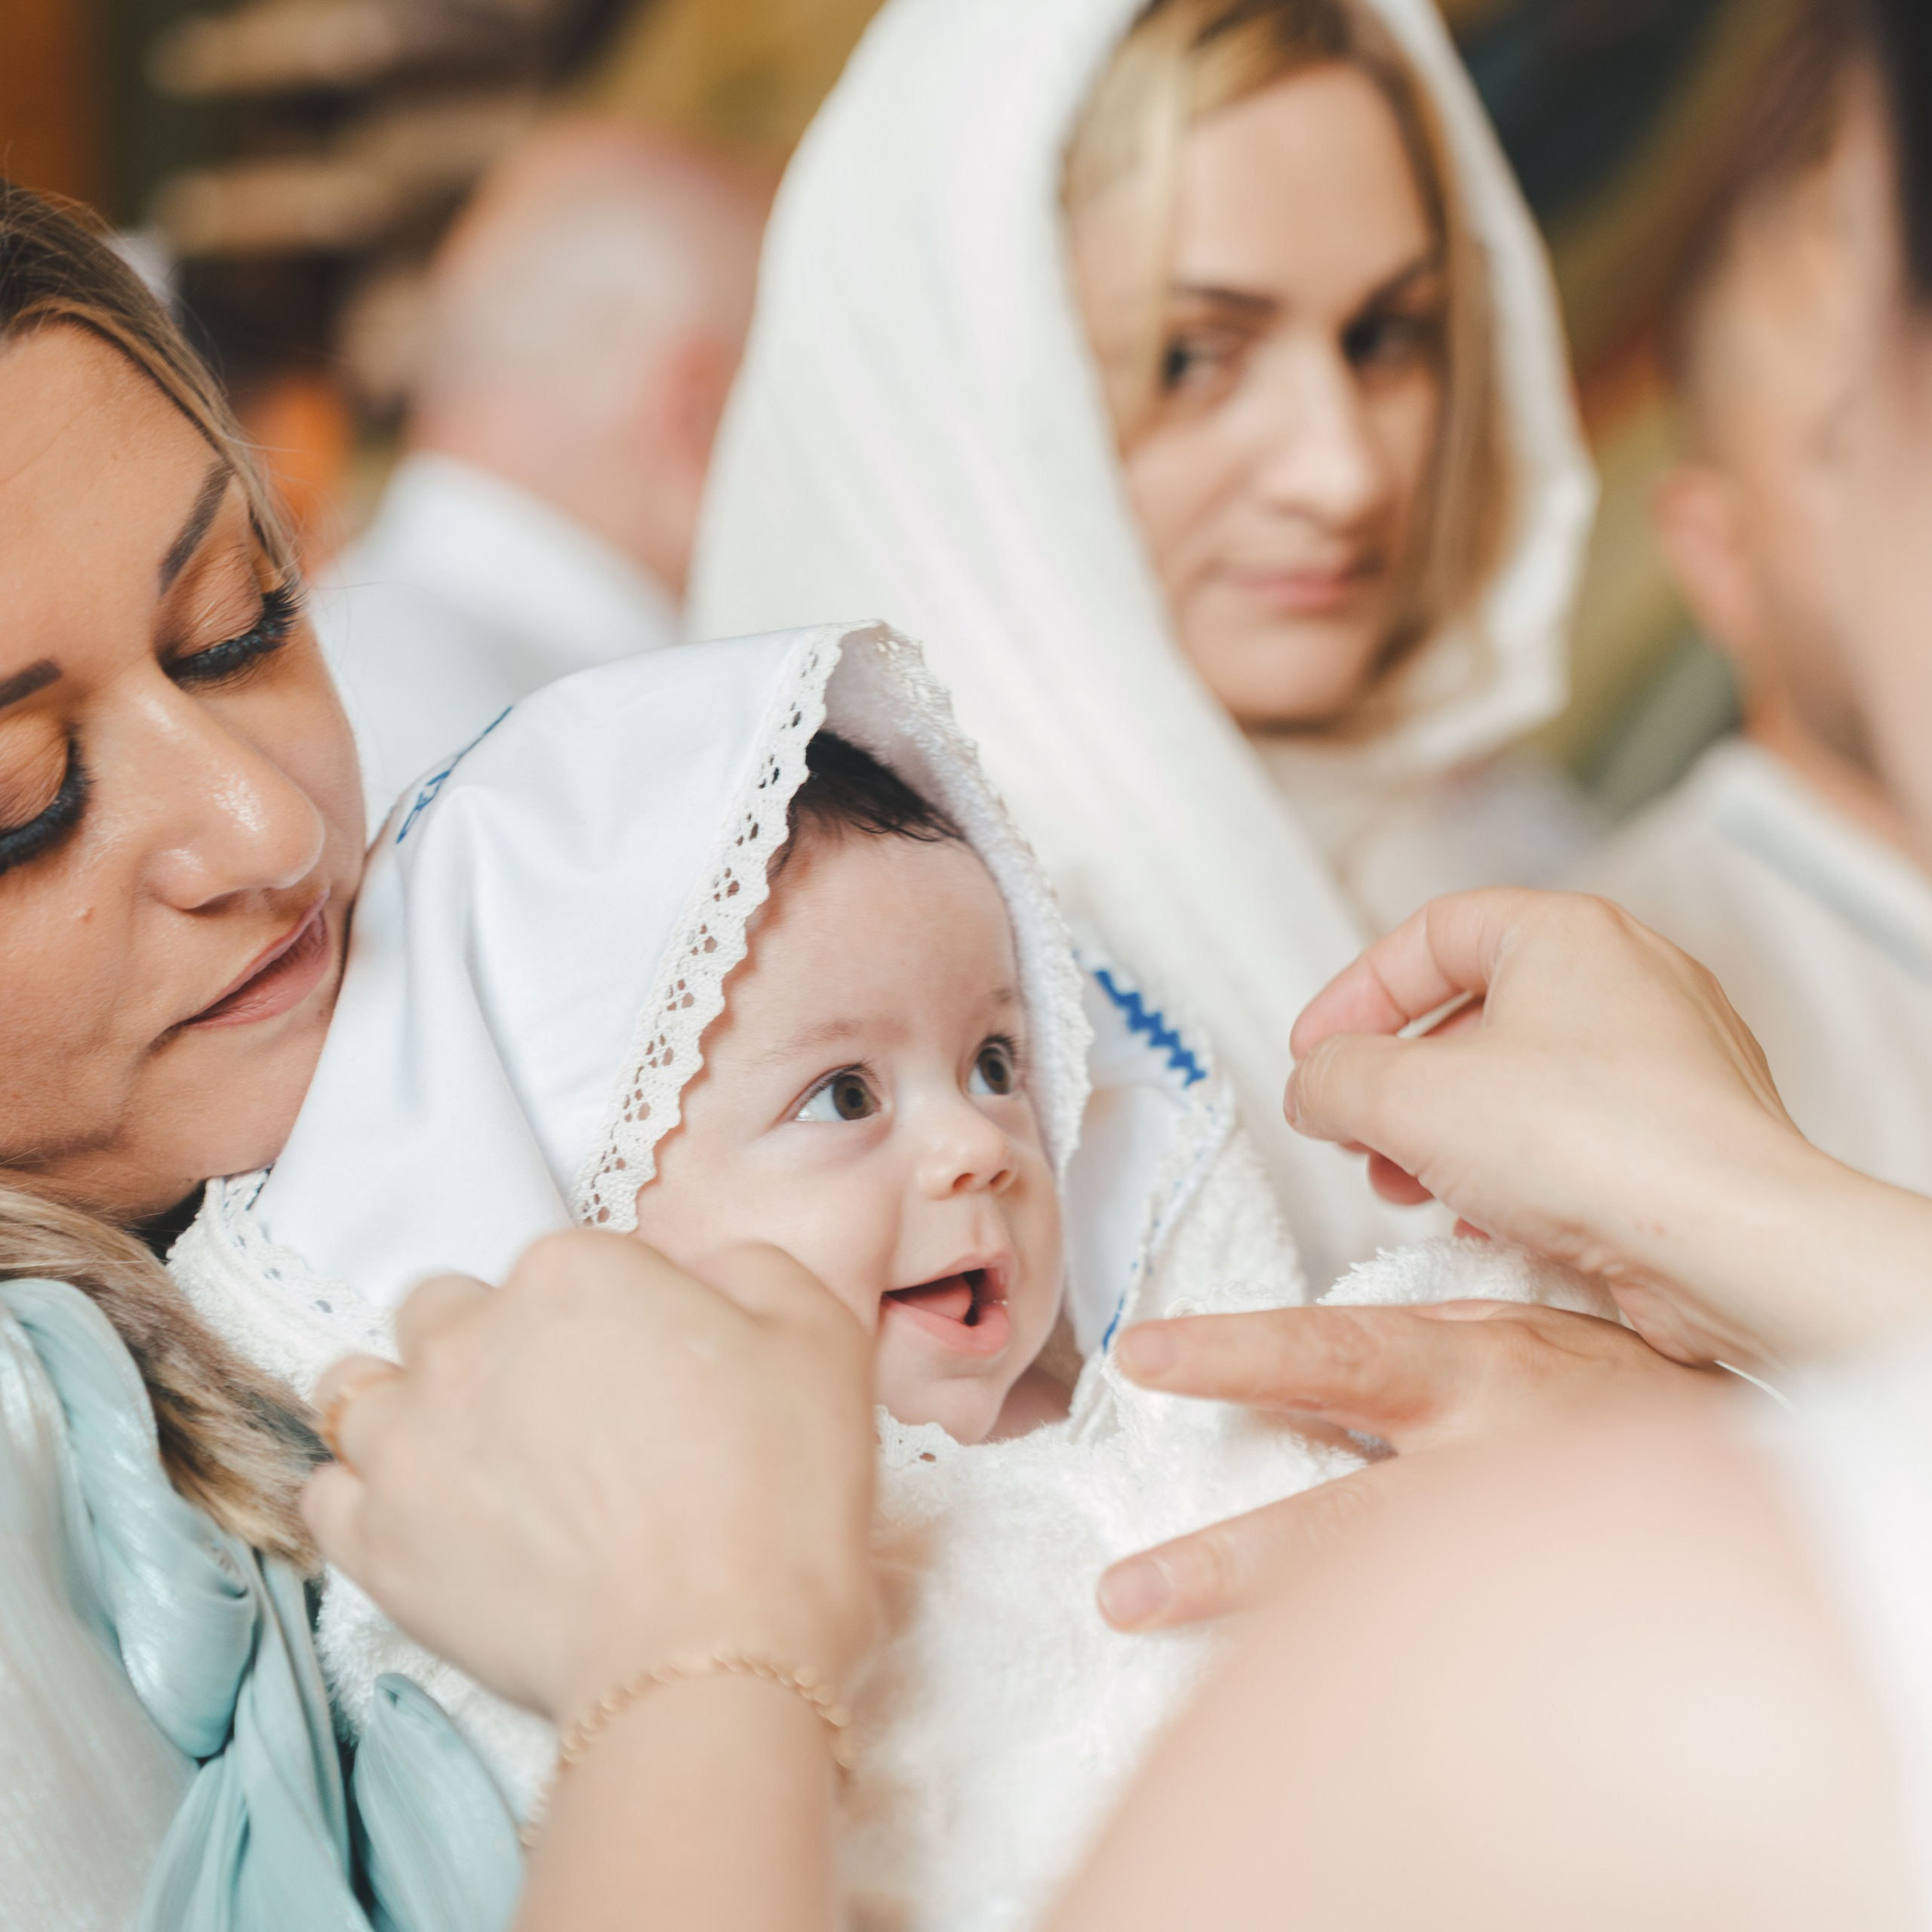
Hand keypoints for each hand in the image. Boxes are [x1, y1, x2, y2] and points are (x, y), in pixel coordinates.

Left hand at [303, 1231, 877, 1727]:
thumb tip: (698, 1274)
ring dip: (407, 1409)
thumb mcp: (817, 1333)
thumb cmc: (779, 1492)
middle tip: (553, 1415)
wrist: (716, 1655)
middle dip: (488, 1344)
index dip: (605, 1313)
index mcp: (572, 1273)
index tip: (641, 1371)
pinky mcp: (376, 1542)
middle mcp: (469, 1338)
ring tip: (471, 1461)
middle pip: (444, 1308)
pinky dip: (367, 1498)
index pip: (562, 1263)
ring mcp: (408, 1439)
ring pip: (359, 1388)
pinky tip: (428, 1519)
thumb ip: (747, 1267)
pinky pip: (328, 1493)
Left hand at [1096, 1299, 1724, 1628]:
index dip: (1233, 1355)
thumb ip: (1412, 1354)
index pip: (1330, 1357)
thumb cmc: (1621, 1391)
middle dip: (1226, 1564)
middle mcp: (1487, 1462)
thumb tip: (1296, 1374)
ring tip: (1181, 1657)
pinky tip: (1303, 1700)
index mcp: (1472, 1366)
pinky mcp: (1549, 1619)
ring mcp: (1519, 1549)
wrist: (1775, 1467)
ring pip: (1380, 1602)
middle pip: (1341, 1524)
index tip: (1141, 1357)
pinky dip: (1366, 1673)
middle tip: (1124, 1593)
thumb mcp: (1515, 1336)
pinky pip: (1439, 1651)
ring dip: (1273, 1640)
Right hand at [1284, 889, 1931, 1365]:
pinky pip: (1577, 1135)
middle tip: (1357, 1135)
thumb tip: (1316, 1087)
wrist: (1733, 1248)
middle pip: (1474, 1012)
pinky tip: (1483, 1223)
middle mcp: (1630, 979)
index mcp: (1567, 933)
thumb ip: (1334, 1079)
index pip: (1429, 935)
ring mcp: (1671, 1057)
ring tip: (1407, 1190)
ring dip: (1445, 1135)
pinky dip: (1514, 1171)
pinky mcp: (1689, 1134)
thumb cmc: (1590, 1147)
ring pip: (1522, 1080)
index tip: (1314, 1058)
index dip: (1354, 996)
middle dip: (1398, 1084)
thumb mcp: (1408, 1100)